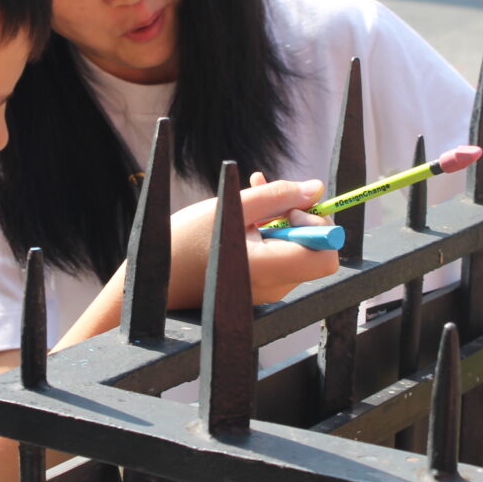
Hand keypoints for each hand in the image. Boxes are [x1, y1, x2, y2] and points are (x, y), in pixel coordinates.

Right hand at [166, 174, 339, 308]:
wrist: (156, 278)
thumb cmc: (185, 241)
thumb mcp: (230, 206)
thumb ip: (277, 195)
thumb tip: (317, 188)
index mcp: (268, 269)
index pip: (327, 256)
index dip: (318, 226)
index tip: (290, 208)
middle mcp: (275, 287)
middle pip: (313, 250)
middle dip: (295, 215)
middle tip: (265, 190)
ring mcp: (268, 292)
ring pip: (295, 250)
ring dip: (280, 220)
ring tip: (250, 197)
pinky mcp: (259, 290)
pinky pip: (279, 258)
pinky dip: (270, 234)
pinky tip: (247, 215)